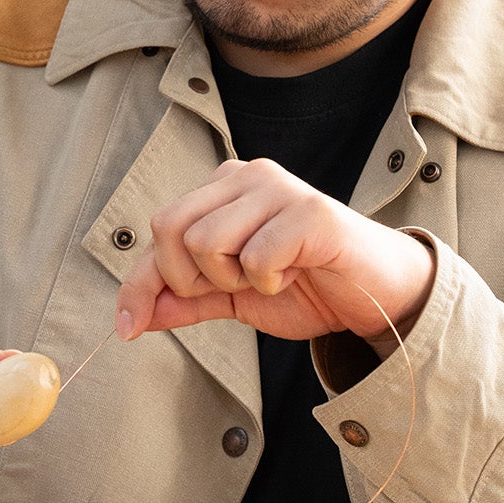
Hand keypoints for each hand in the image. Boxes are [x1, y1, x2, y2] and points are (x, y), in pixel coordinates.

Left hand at [115, 159, 434, 347]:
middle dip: (190, 278)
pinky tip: (294, 274)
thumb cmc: (308, 287)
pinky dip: (268, 282)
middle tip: (233, 288)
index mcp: (224, 188)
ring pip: (206, 241)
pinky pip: (255, 257)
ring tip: (268, 278)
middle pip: (170, 228)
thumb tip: (131, 317)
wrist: (376, 296)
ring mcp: (280, 189)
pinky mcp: (310, 213)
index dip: (139, 282)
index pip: (159, 230)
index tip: (127, 326)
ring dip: (233, 280)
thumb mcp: (233, 298)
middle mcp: (248, 176)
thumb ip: (184, 300)